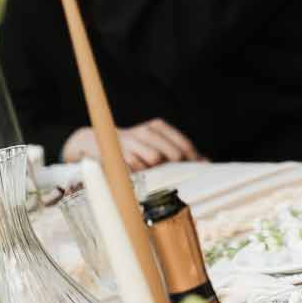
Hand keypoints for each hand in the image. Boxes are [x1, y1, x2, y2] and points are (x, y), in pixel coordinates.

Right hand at [63, 120, 206, 170]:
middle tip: (174, 175)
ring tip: (147, 171)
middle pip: (173, 153)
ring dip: (154, 169)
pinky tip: (134, 172)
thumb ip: (177, 152)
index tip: (200, 171)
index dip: (193, 159)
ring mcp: (133, 141)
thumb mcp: (155, 145)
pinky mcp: (119, 152)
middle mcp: (147, 131)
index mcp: (158, 127)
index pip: (184, 145)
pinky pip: (137, 167)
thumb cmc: (133, 148)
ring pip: (155, 159)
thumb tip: (206, 160)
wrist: (95, 142)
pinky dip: (138, 173)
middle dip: (176, 166)